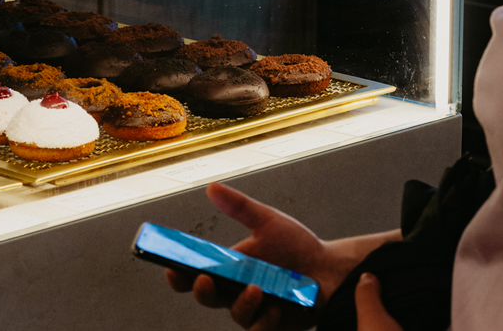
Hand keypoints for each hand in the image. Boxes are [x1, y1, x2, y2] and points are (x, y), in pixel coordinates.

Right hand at [165, 182, 398, 330]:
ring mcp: (255, 310)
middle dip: (202, 290)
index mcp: (227, 268)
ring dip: (241, 304)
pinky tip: (276, 306)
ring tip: (256, 289)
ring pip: (236, 315)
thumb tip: (212, 187)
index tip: (171, 265)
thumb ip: (240, 206)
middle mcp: (235, 291)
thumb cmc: (297, 246)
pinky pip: (260, 330)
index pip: (192, 276)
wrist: (331, 267)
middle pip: (207, 297)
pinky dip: (265, 320)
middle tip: (206, 278)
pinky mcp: (275, 325)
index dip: (177, 275)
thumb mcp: (268, 221)